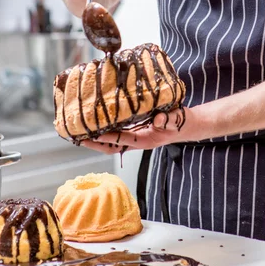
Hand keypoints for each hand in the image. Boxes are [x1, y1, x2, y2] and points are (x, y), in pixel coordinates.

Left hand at [81, 107, 198, 155]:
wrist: (187, 125)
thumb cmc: (181, 122)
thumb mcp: (177, 119)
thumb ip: (168, 119)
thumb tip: (157, 118)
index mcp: (145, 140)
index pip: (122, 140)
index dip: (106, 138)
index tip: (91, 135)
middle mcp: (137, 140)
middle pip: (111, 147)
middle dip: (94, 144)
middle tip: (78, 137)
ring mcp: (135, 136)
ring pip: (112, 141)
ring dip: (97, 138)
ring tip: (81, 131)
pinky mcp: (135, 130)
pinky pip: (117, 132)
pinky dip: (106, 129)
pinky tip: (97, 122)